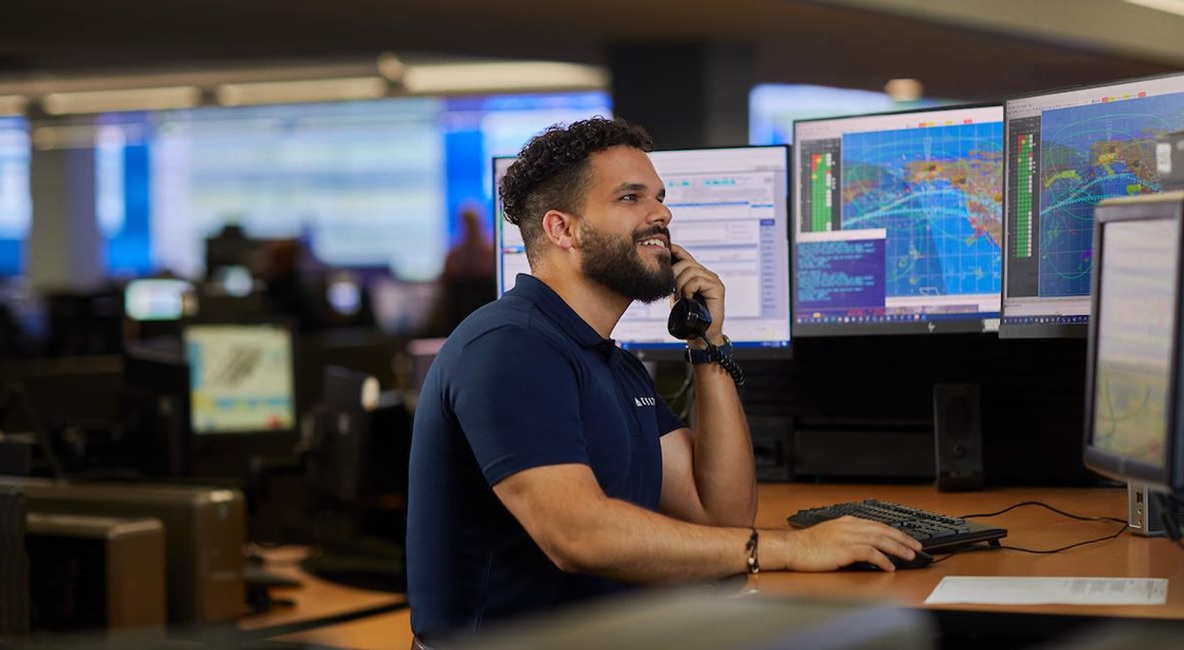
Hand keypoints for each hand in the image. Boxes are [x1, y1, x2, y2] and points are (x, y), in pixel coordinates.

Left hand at [669, 244, 724, 344]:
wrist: (699, 333)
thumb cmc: (688, 315)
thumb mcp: (676, 294)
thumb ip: (673, 281)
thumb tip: (662, 268)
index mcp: (696, 274)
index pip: (684, 255)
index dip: (674, 250)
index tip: (665, 250)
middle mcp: (706, 274)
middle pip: (686, 262)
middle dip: (674, 275)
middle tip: (673, 291)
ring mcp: (713, 279)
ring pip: (691, 270)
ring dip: (681, 285)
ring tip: (682, 297)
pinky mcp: (717, 287)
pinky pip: (697, 280)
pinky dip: (689, 289)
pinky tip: (689, 298)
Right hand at [774, 517, 924, 571]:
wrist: (791, 548)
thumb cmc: (807, 546)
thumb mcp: (830, 536)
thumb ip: (848, 538)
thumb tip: (866, 549)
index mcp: (847, 522)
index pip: (878, 524)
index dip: (895, 532)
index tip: (907, 539)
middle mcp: (849, 526)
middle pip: (883, 530)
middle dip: (903, 538)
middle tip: (918, 547)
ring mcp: (847, 536)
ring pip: (880, 539)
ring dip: (898, 548)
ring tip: (910, 556)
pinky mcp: (844, 549)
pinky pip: (869, 552)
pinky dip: (882, 559)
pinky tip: (889, 566)